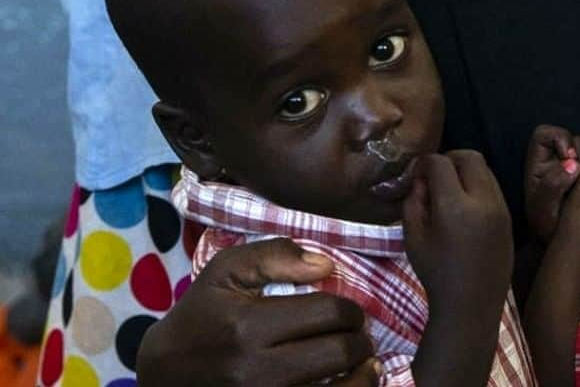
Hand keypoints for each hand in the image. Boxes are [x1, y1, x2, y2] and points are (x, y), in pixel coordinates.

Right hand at [135, 238, 378, 386]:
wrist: (163, 376)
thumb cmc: (200, 316)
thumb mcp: (225, 271)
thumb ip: (274, 256)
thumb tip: (325, 264)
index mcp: (249, 327)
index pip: (327, 314)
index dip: (349, 309)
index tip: (350, 310)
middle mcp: (258, 373)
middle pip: (338, 354)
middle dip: (358, 340)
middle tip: (359, 334)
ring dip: (362, 375)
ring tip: (366, 363)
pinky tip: (351, 385)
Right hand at [403, 151, 512, 312]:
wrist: (471, 306)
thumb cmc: (436, 273)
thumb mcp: (412, 237)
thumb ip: (413, 200)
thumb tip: (421, 178)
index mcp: (455, 206)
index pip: (441, 163)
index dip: (425, 163)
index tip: (417, 173)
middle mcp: (483, 201)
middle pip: (469, 157)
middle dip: (449, 159)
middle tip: (435, 176)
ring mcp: (501, 208)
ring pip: (485, 170)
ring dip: (466, 171)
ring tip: (451, 190)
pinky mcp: (509, 217)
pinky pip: (494, 188)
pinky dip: (479, 185)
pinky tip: (466, 205)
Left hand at [524, 124, 579, 242]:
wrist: (559, 244)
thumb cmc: (546, 227)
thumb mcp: (543, 209)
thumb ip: (553, 185)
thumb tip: (572, 164)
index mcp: (538, 163)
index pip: (544, 134)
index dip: (557, 137)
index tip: (569, 155)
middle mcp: (556, 160)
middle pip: (570, 138)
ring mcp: (573, 166)